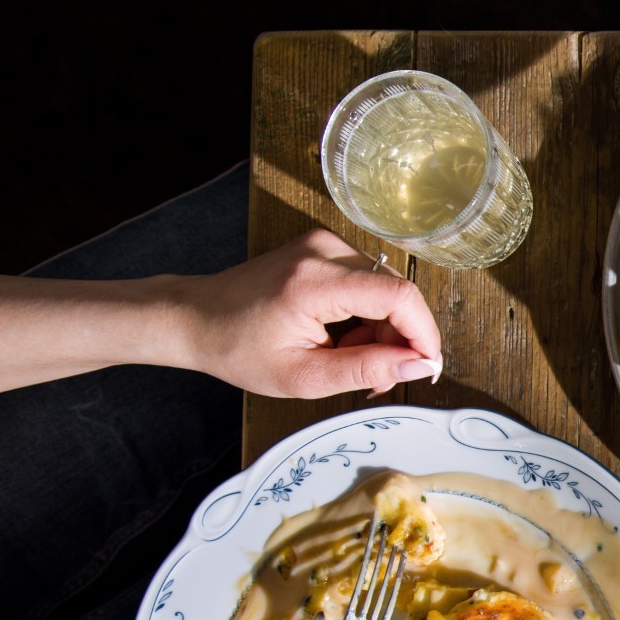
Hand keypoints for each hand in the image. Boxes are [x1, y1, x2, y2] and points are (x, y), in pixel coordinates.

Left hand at [177, 229, 443, 396]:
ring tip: (345, 355)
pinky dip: (365, 314)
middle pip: (395, 293)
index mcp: (314, 281)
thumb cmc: (237, 348)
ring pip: (385, 289)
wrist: (195, 317)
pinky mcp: (324, 246)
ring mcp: (323, 243)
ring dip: (380, 329)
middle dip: (396, 339)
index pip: (399, 295)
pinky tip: (340, 335)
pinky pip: (368, 282)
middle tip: (374, 375)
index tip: (424, 366)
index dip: (423, 333)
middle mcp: (323, 250)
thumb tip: (418, 365)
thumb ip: (366, 370)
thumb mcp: (303, 376)